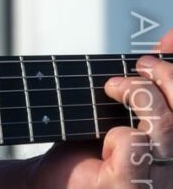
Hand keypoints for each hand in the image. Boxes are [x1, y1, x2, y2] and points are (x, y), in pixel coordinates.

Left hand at [26, 29, 172, 187]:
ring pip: (167, 126)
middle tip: (141, 65)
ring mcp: (159, 183)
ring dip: (139, 94)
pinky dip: (120, 133)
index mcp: (172, 148)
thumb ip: (146, 88)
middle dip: (167, 76)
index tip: (171, 39)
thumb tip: (166, 44)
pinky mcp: (130, 188)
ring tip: (113, 88)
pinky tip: (108, 140)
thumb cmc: (88, 152)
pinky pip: (136, 145)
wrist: (52, 185)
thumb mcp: (120, 111)